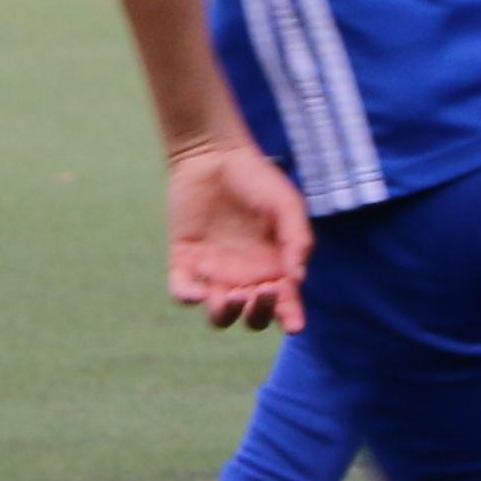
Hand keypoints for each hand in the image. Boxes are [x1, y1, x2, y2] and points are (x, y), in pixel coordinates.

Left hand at [164, 142, 313, 330]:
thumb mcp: (287, 206)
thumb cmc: (257, 179)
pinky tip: (197, 292)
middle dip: (259, 315)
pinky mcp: (185, 262)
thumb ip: (297, 240)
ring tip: (233, 295)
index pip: (285, 304)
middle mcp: (245, 278)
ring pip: (219, 315)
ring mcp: (214, 273)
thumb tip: (297, 280)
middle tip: (261, 292)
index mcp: (274, 268)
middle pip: (252, 317)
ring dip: (226, 314)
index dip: (291, 318)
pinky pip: (183, 292)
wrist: (213, 155)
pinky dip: (188, 297)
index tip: (295, 325)